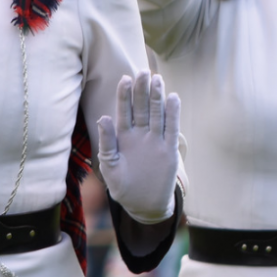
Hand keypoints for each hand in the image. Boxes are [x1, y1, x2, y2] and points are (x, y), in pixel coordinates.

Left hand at [98, 72, 180, 223]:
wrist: (144, 205)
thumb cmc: (123, 186)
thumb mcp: (110, 167)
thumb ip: (107, 143)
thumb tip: (103, 118)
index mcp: (123, 137)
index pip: (124, 111)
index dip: (124, 95)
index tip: (125, 78)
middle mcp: (140, 135)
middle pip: (142, 108)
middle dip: (142, 90)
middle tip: (143, 71)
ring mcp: (155, 140)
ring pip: (157, 114)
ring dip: (157, 97)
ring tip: (157, 79)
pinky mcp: (169, 149)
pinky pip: (171, 129)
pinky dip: (173, 114)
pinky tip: (173, 98)